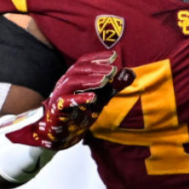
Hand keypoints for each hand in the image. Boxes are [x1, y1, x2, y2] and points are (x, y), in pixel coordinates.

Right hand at [5, 51, 134, 149]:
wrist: (63, 133)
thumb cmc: (80, 111)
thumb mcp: (101, 97)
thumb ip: (114, 85)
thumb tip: (131, 73)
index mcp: (73, 77)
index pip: (83, 62)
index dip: (98, 57)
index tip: (114, 56)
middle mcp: (64, 83)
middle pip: (78, 69)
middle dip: (96, 67)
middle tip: (113, 70)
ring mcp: (59, 95)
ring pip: (72, 81)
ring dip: (89, 79)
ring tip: (105, 80)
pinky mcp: (57, 109)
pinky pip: (66, 101)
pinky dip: (79, 98)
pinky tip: (93, 97)